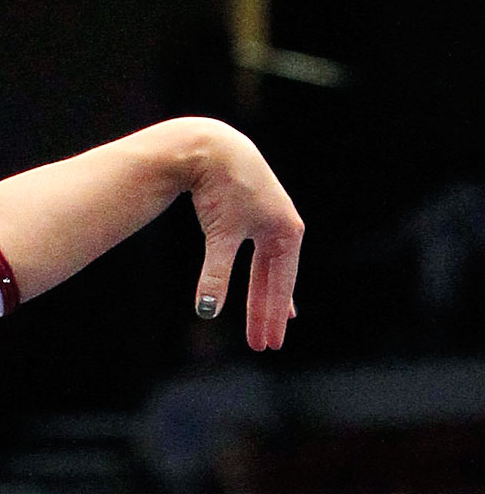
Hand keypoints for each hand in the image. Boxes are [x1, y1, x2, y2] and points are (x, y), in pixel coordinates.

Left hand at [186, 123, 302, 348]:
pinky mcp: (254, 215)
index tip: (269, 344)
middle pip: (276, 281)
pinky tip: (263, 287)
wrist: (213, 148)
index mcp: (285, 233)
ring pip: (267, 270)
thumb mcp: (221, 236)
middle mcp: (284, 228)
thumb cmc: (222, 188)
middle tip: (263, 345)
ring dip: (263, 298)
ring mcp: (270, 221)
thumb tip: (207, 312)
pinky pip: (260, 256)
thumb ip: (215, 276)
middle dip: (268, 314)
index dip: (273, 316)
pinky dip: (260, 276)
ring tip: (263, 326)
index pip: (281, 285)